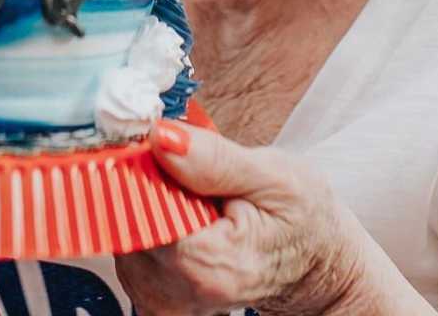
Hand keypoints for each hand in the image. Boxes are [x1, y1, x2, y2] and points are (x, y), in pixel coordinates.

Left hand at [114, 120, 367, 315]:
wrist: (315, 264)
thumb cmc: (302, 220)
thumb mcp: (277, 177)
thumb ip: (216, 159)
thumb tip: (161, 138)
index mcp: (210, 265)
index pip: (139, 209)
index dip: (144, 169)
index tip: (164, 143)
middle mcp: (178, 293)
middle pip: (126, 218)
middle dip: (147, 182)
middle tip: (188, 166)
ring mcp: (162, 299)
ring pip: (122, 229)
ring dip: (147, 200)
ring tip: (194, 194)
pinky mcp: (153, 296)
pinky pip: (128, 244)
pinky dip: (147, 220)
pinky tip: (183, 214)